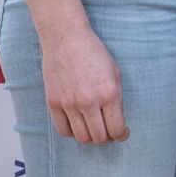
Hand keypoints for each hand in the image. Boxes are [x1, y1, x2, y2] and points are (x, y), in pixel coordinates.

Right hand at [43, 26, 126, 144]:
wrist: (66, 38)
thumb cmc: (93, 53)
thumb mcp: (115, 73)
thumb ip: (117, 100)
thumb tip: (117, 122)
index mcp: (108, 94)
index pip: (116, 130)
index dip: (121, 135)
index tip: (122, 133)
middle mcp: (89, 102)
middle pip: (99, 138)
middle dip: (107, 138)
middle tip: (108, 131)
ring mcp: (69, 104)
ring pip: (82, 138)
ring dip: (90, 137)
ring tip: (93, 128)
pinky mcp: (53, 103)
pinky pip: (63, 130)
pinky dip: (72, 133)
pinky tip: (78, 125)